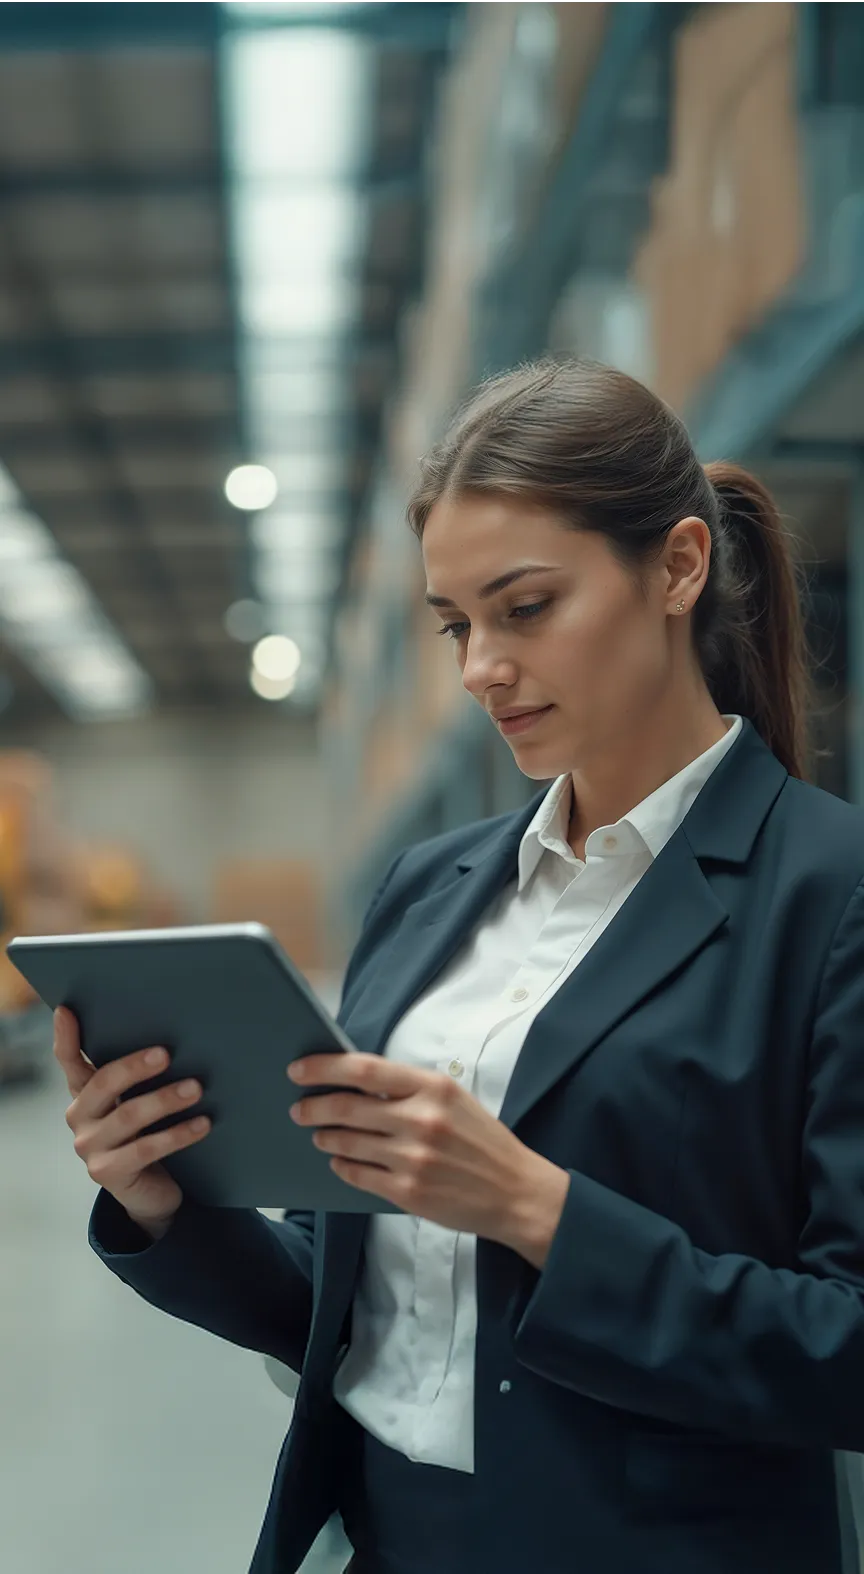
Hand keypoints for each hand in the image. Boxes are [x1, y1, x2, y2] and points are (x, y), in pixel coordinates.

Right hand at [55, 1007, 210, 1241]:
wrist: (151, 1191)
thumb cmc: (147, 1133)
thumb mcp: (138, 1101)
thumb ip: (139, 1077)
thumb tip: (173, 1040)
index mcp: (84, 1093)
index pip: (69, 1061)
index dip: (66, 1037)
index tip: (67, 1010)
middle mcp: (79, 1117)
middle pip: (103, 1084)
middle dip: (134, 1067)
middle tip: (166, 1054)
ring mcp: (89, 1147)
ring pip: (129, 1116)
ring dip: (165, 1099)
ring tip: (195, 1088)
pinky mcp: (107, 1173)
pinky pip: (146, 1149)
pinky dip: (177, 1134)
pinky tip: (202, 1124)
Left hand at [288, 1052, 569, 1261]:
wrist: (516, 1192)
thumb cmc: (483, 1141)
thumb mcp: (454, 1099)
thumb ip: (409, 1089)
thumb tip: (355, 1081)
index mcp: (433, 1088)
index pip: (364, 1070)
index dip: (324, 1067)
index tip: (299, 1069)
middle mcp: (421, 1121)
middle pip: (347, 1107)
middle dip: (314, 1107)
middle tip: (299, 1109)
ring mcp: (413, 1159)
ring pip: (346, 1143)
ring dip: (325, 1137)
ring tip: (320, 1134)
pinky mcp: (408, 1192)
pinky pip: (358, 1175)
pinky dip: (342, 1165)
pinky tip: (340, 1160)